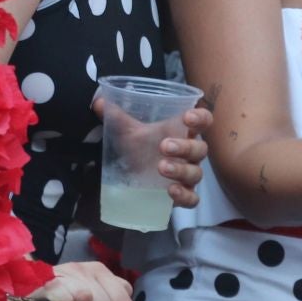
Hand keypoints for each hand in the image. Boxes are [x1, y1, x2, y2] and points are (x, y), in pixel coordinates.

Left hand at [92, 98, 210, 207]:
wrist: (131, 174)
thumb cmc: (138, 146)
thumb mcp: (127, 130)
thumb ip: (115, 115)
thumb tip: (98, 102)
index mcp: (181, 131)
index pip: (203, 121)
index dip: (200, 118)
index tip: (187, 117)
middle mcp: (189, 153)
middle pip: (200, 149)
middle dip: (184, 147)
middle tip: (164, 146)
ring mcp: (188, 174)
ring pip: (196, 173)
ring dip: (181, 170)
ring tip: (161, 167)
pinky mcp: (183, 194)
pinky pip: (193, 198)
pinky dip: (185, 195)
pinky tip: (171, 191)